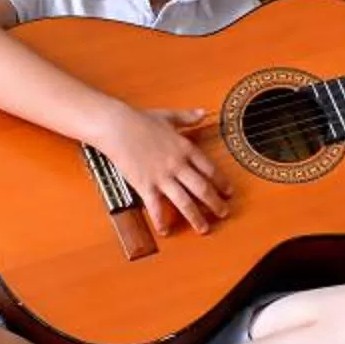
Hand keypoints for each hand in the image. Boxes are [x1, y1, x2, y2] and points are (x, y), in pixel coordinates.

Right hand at [100, 104, 230, 235]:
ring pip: (185, 201)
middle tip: (224, 213)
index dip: (222, 182)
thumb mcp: (168, 116)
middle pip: (202, 188)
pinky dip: (161, 220)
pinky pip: (156, 207)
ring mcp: (162, 176)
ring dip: (196, 217)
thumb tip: (202, 112)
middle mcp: (177, 164)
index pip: (209, 169)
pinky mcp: (145, 185)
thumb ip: (187, 117)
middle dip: (215, 203)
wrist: (116, 126)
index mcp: (185, 148)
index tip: (228, 192)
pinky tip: (165, 231)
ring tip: (204, 228)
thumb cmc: (140, 119)